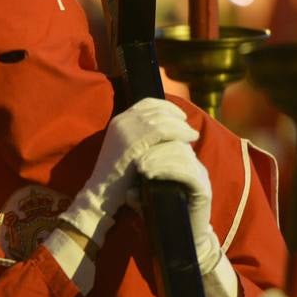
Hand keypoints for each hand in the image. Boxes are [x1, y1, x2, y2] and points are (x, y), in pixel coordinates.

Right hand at [59, 98, 197, 247]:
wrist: (102, 192)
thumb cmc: (118, 177)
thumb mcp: (128, 149)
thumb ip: (141, 136)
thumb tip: (166, 129)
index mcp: (119, 120)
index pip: (147, 103)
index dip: (166, 106)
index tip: (180, 116)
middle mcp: (122, 120)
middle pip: (156, 109)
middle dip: (176, 115)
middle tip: (189, 124)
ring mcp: (127, 129)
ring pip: (163, 119)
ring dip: (182, 125)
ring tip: (193, 134)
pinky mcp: (135, 142)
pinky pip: (163, 131)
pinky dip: (180, 133)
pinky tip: (190, 139)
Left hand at [133, 140, 217, 268]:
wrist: (181, 242)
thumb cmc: (162, 217)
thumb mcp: (145, 200)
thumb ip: (137, 192)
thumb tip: (127, 191)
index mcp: (183, 162)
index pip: (171, 140)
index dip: (154, 139)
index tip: (134, 147)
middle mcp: (195, 166)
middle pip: (177, 144)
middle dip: (154, 149)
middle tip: (137, 160)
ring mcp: (201, 177)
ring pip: (182, 156)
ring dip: (159, 158)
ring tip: (141, 167)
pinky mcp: (204, 190)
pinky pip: (188, 173)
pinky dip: (168, 170)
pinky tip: (152, 174)